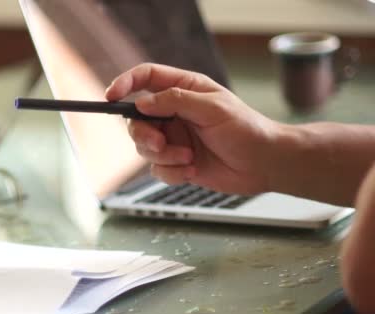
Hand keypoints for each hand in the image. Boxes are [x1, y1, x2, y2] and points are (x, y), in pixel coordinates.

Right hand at [105, 63, 280, 194]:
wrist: (264, 165)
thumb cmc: (246, 130)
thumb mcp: (212, 108)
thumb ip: (175, 101)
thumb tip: (142, 102)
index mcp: (184, 90)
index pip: (146, 78)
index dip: (125, 83)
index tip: (110, 96)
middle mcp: (174, 113)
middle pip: (137, 119)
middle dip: (144, 134)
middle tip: (159, 143)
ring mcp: (174, 139)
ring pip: (144, 147)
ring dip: (163, 156)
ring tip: (189, 159)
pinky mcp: (176, 163)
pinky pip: (157, 169)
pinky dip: (172, 173)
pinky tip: (192, 171)